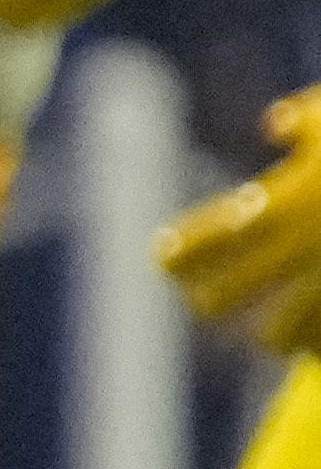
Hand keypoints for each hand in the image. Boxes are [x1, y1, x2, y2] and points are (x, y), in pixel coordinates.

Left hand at [165, 88, 320, 353]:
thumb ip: (306, 120)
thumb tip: (272, 123)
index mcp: (284, 203)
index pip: (203, 242)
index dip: (177, 254)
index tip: (163, 258)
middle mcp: (299, 251)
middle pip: (221, 301)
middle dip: (211, 302)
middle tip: (204, 302)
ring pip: (275, 338)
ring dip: (271, 336)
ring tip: (268, 337)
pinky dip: (319, 348)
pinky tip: (314, 347)